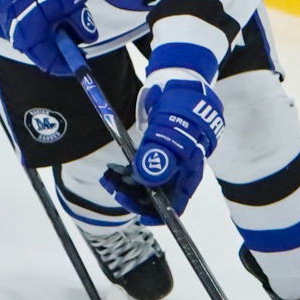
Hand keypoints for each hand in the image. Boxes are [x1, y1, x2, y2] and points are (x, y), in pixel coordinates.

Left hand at [102, 78, 223, 222]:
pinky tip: (114, 168)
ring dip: (127, 185)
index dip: (158, 214)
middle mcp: (180, 172)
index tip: (137, 214)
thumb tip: (148, 181)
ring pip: (147, 186)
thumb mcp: (168, 128)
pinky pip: (142, 172)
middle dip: (133, 196)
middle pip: (157, 198)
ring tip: (109, 175)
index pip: (176, 205)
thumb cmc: (179, 106)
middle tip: (111, 184)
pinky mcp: (157, 156)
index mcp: (189, 171)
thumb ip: (159, 153)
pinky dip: (128, 173)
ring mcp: (169, 165)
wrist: (179, 85)